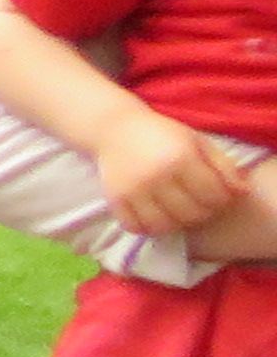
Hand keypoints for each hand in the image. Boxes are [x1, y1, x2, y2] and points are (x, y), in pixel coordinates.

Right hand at [90, 104, 250, 241]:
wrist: (114, 128)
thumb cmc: (163, 134)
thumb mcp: (198, 142)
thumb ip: (224, 166)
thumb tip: (242, 192)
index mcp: (181, 158)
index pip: (213, 196)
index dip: (221, 200)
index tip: (216, 196)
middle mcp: (157, 176)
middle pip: (190, 214)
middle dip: (201, 214)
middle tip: (198, 205)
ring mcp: (134, 190)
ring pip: (164, 226)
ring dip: (176, 224)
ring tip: (178, 213)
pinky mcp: (115, 200)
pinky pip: (135, 227)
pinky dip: (147, 228)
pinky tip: (154, 217)